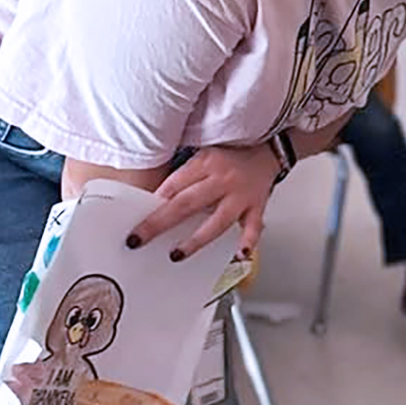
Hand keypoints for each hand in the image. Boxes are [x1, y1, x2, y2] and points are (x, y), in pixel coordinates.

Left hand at [127, 144, 278, 259]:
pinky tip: (239, 254)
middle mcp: (222, 179)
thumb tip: (158, 202)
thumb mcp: (204, 157)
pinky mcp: (257, 206)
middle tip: (138, 240)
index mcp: (205, 163)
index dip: (153, 204)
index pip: (174, 185)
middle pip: (186, 204)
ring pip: (216, 220)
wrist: (269, 149)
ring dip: (195, 240)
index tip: (136, 220)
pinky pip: (253, 226)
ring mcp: (240, 195)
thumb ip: (185, 177)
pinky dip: (247, 241)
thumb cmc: (231, 156)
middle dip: (159, 223)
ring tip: (177, 255)